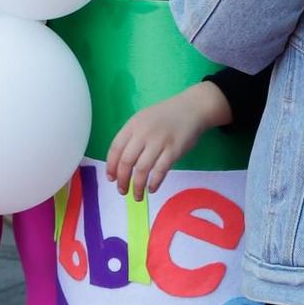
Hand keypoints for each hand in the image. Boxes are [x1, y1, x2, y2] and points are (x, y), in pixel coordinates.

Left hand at [105, 83, 230, 198]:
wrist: (192, 108)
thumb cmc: (166, 116)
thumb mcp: (144, 119)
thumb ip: (132, 137)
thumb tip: (121, 164)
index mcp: (133, 125)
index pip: (115, 148)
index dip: (111, 166)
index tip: (111, 178)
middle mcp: (143, 133)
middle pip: (126, 161)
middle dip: (122, 180)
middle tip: (123, 191)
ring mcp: (159, 142)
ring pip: (141, 169)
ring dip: (137, 186)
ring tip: (137, 196)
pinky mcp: (174, 150)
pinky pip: (160, 171)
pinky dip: (154, 183)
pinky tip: (152, 189)